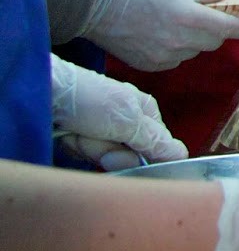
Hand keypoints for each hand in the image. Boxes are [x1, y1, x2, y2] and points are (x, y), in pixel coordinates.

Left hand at [50, 57, 186, 168]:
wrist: (43, 92)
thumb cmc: (88, 99)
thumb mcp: (128, 120)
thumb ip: (155, 141)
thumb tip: (182, 156)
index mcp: (145, 111)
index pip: (159, 147)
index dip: (143, 157)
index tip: (128, 154)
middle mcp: (126, 121)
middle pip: (128, 156)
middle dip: (108, 151)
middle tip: (95, 136)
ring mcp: (101, 130)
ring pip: (104, 158)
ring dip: (88, 148)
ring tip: (77, 131)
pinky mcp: (79, 137)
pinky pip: (84, 156)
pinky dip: (74, 148)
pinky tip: (68, 134)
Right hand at [85, 0, 238, 71]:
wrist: (97, 7)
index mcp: (192, 19)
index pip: (234, 29)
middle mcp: (183, 43)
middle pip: (216, 40)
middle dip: (219, 29)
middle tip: (211, 14)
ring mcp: (166, 57)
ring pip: (196, 50)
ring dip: (197, 38)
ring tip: (181, 20)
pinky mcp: (152, 65)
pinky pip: (176, 58)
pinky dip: (178, 47)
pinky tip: (165, 32)